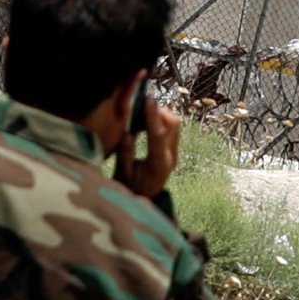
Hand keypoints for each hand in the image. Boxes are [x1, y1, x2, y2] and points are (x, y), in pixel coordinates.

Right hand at [117, 82, 181, 199]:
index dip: (152, 116)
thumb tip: (126, 132)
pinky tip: (144, 120)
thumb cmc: (131, 189)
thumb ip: (125, 153)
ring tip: (140, 112)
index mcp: (159, 164)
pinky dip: (159, 120)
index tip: (147, 100)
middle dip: (158, 111)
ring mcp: (174, 152)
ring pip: (174, 124)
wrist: (145, 200)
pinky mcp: (172, 149)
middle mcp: (171, 156)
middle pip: (173, 124)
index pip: (158, 135)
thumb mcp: (123, 175)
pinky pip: (171, 128)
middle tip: (139, 105)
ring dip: (159, 114)